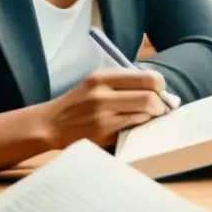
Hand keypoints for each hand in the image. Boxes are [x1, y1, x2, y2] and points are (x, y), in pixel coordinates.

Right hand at [41, 68, 168, 149]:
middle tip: (160, 107)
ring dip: (152, 116)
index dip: (159, 85)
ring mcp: (102, 116)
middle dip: (160, 103)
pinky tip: (136, 125)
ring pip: (144, 114)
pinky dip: (140, 126)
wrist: (51, 124)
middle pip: (149, 96)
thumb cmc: (79, 101)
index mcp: (102, 77)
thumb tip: (157, 85)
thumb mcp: (96, 82)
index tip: (159, 90)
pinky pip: (133, 128)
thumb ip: (123, 80)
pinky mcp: (103, 134)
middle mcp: (102, 94)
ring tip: (149, 116)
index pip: (146, 77)